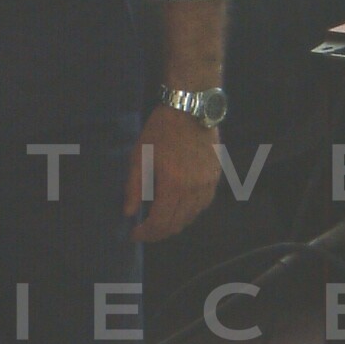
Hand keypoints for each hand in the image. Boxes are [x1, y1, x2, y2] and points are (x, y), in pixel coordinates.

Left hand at [124, 106, 220, 242]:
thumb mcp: (140, 156)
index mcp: (173, 185)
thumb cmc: (161, 130)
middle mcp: (194, 189)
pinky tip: (177, 208)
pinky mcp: (216, 178)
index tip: (134, 235)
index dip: (146, 233)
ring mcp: (208, 184)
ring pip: (191, 217)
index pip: (160, 222)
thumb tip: (129, 213)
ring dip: (174, 224)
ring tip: (158, 222)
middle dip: (158, 233)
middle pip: (177, 224)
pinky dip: (189, 212)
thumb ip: (134, 187)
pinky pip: (203, 205)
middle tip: (144, 232)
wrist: (190, 109)